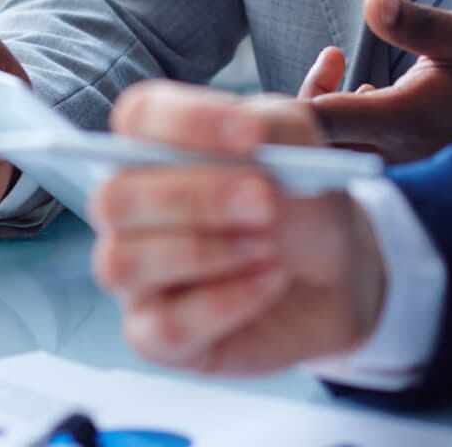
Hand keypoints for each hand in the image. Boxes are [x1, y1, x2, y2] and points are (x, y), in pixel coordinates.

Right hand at [91, 81, 384, 374]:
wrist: (335, 275)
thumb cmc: (301, 203)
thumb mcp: (303, 148)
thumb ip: (276, 127)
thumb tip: (246, 132)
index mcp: (158, 145)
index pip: (137, 117)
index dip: (185, 123)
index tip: (250, 135)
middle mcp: (131, 207)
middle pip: (116, 198)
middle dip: (194, 198)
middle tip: (265, 201)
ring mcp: (135, 274)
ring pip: (124, 263)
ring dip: (206, 253)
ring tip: (269, 248)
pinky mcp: (154, 334)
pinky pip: (163, 325)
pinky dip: (224, 302)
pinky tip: (268, 282)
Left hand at [305, 0, 451, 162]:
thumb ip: (416, 23)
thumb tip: (372, 1)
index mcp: (401, 120)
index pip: (321, 122)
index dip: (293, 102)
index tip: (323, 59)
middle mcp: (389, 152)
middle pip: (314, 142)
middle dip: (306, 100)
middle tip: (332, 59)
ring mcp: (391, 167)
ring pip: (330, 149)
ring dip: (324, 107)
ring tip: (340, 62)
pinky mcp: (396, 170)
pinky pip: (350, 153)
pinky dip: (344, 121)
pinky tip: (366, 91)